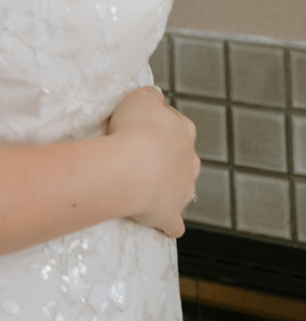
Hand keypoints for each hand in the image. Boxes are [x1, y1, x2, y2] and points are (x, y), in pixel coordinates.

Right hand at [107, 86, 199, 237]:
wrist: (131, 168)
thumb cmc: (134, 130)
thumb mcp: (141, 97)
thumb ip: (152, 96)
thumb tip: (157, 98)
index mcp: (184, 131)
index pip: (177, 125)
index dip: (159, 125)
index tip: (141, 127)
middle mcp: (190, 161)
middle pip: (183, 157)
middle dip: (168, 157)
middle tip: (141, 155)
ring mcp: (183, 189)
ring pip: (181, 188)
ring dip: (169, 187)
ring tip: (144, 185)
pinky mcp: (171, 215)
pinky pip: (174, 222)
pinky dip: (169, 224)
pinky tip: (163, 225)